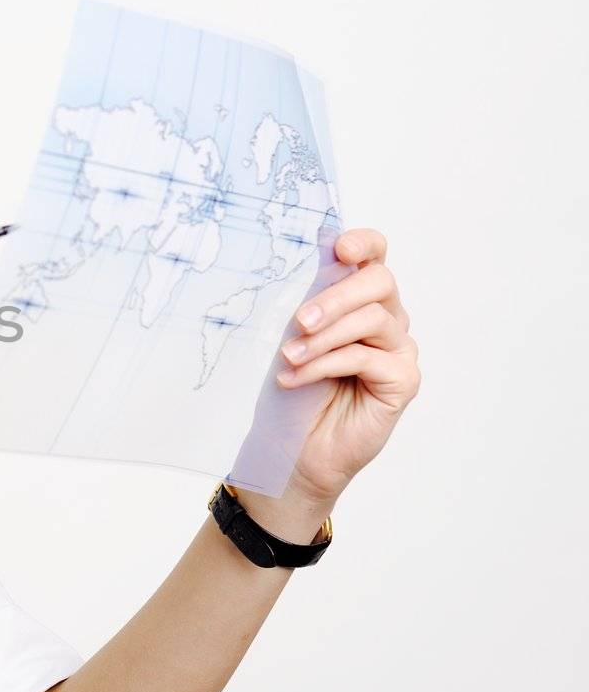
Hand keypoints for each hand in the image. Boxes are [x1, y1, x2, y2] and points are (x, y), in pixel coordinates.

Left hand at [270, 226, 420, 506]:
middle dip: (335, 297)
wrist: (293, 448)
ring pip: (372, 320)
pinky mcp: (403, 379)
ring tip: (288, 358)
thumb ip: (304, 301)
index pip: (375, 256)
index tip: (338, 248)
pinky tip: (294, 378)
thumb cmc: (293, 390)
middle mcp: (388, 318)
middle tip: (299, 322)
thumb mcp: (292, 338)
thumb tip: (300, 260)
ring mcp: (399, 349)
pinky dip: (325, 365)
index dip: (363, 243)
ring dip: (323, 338)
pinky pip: (367, 358)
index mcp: (361, 298)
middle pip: (380, 282)